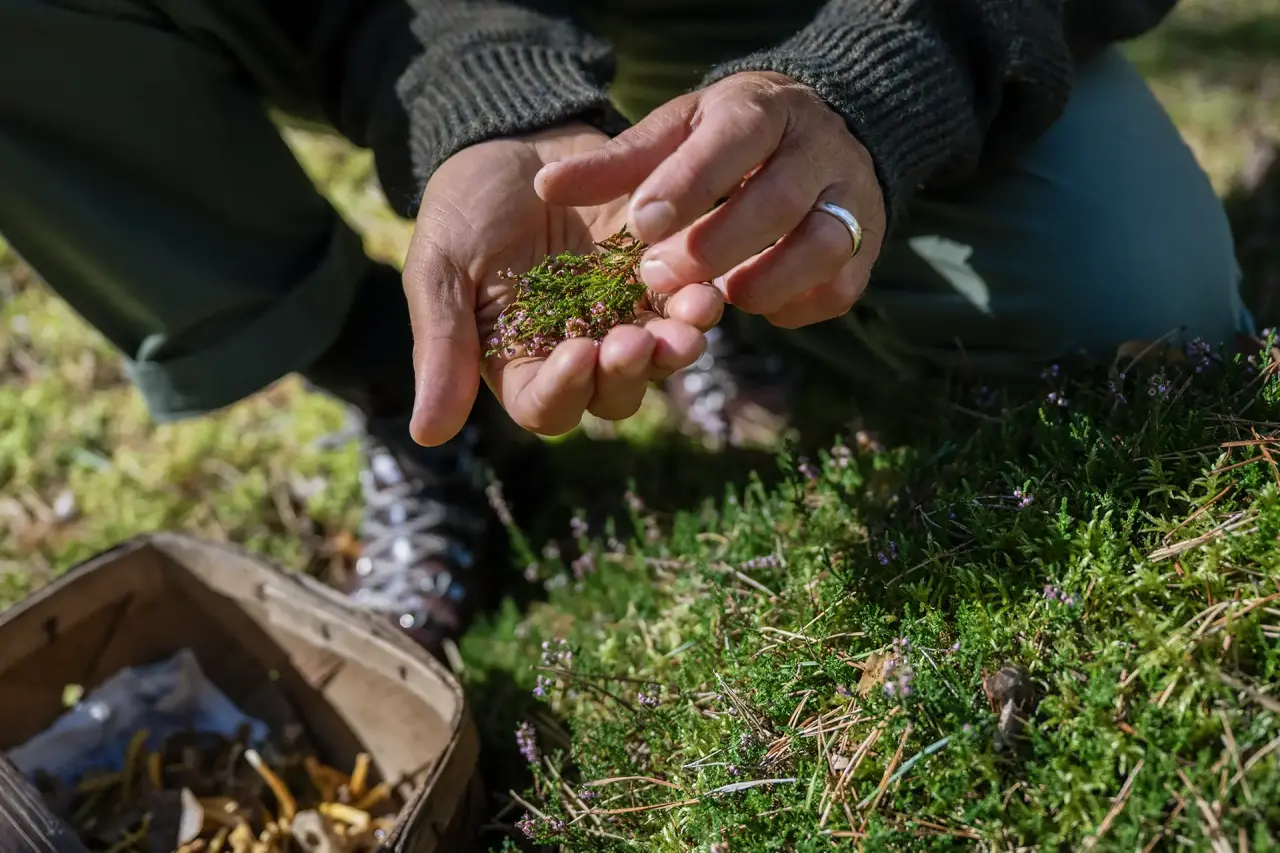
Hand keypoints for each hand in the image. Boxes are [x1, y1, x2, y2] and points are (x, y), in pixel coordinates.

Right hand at [403, 123, 724, 446]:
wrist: (515, 137)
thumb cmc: (463, 207)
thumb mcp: (439, 269)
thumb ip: (442, 346)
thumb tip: (428, 436)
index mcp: (519, 362)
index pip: (544, 407)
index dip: (563, 391)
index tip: (577, 354)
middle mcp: (577, 353)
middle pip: (611, 396)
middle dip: (627, 373)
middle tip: (635, 340)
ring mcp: (624, 318)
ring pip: (658, 359)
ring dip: (675, 348)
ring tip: (688, 323)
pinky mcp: (661, 279)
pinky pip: (685, 306)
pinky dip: (697, 304)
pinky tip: (706, 291)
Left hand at [535, 72, 885, 328]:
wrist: (824, 132)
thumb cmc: (728, 139)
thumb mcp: (676, 133)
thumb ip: (617, 164)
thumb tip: (545, 186)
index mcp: (761, 111)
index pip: (731, 141)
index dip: (688, 185)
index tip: (642, 224)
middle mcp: (816, 150)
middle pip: (777, 201)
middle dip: (718, 246)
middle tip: (663, 278)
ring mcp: (850, 199)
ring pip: (825, 246)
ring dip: (769, 281)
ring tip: (721, 300)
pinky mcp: (866, 248)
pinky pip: (839, 288)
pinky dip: (797, 304)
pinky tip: (759, 305)